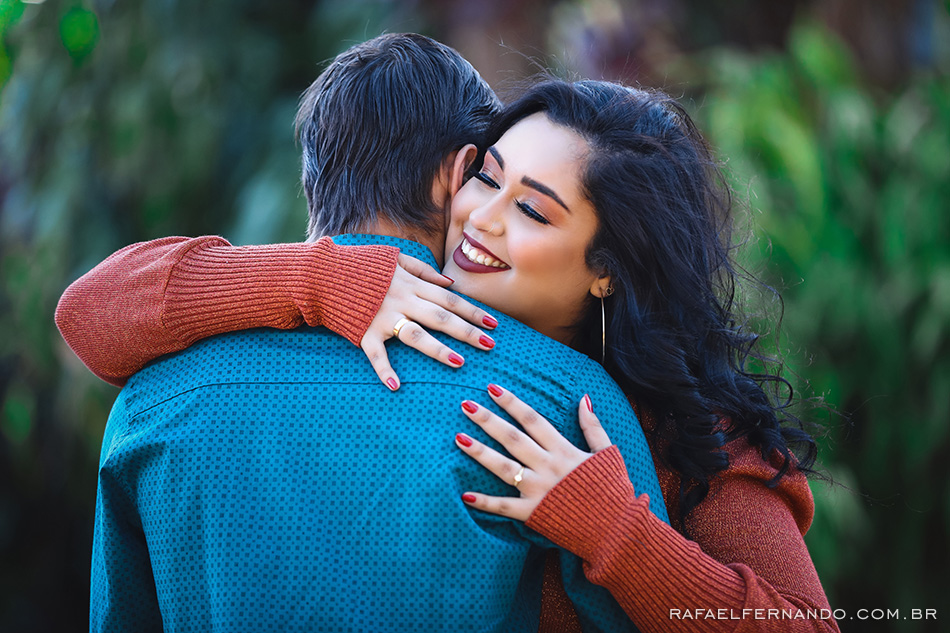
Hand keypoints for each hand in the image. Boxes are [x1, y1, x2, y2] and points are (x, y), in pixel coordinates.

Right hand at [360, 253, 498, 389]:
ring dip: (438, 350)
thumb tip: (448, 283)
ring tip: (459, 362)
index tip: (494, 323)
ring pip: (416, 335)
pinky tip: (396, 386)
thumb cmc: (362, 265)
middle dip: (467, 331)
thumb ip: (423, 270)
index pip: (449, 299)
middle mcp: (402, 301)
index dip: (473, 311)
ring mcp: (383, 317)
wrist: (324, 272)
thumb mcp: (395, 258)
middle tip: (490, 344)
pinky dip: (384, 370)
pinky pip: (376, 354)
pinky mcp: (364, 331)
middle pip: (441, 317)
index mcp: (411, 284)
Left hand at [454, 385, 611, 520]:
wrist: (617, 529)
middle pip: (512, 439)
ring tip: (459, 438)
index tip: (492, 388)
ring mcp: (538, 490)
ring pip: (503, 468)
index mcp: (564, 450)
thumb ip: (592, 426)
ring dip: (480, 452)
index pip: (533, 420)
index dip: (512, 403)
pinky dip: (484, 502)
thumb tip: (583, 398)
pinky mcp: (533, 514)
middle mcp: (548, 467)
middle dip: (488, 420)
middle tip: (466, 405)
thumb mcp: (607, 452)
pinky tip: (464, 495)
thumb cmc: (613, 489)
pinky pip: (504, 507)